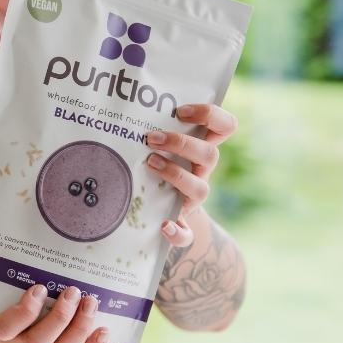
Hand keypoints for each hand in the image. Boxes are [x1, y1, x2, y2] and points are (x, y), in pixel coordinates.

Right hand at [0, 284, 106, 342]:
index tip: (39, 288)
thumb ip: (3, 277)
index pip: (6, 327)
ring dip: (79, 328)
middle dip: (60, 317)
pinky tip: (103, 330)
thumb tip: (23, 246)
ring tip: (90, 303)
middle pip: (38, 341)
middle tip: (73, 291)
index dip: (24, 311)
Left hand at [145, 103, 237, 247]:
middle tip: (152, 138)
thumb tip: (117, 108)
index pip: (225, 126)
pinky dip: (177, 231)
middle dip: (181, 143)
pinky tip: (163, 226)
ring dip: (175, 175)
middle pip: (210, 154)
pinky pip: (187, 234)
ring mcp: (193, 198)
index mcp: (201, 148)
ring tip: (149, 164)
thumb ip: (149, 127)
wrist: (162, 210)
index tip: (179, 111)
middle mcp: (201, 172)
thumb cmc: (156, 166)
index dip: (210, 114)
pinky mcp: (183, 225)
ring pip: (201, 189)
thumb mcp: (158, 145)